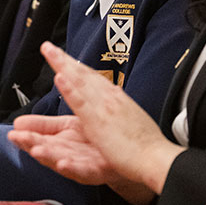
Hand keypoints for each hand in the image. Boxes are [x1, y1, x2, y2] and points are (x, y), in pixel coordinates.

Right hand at [9, 114, 120, 186]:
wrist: (125, 153)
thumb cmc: (94, 140)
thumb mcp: (66, 128)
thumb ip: (43, 125)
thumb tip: (17, 122)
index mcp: (61, 142)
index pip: (39, 139)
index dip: (26, 137)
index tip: (13, 133)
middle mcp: (69, 155)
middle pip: (47, 151)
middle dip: (33, 146)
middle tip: (20, 140)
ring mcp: (82, 164)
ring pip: (62, 161)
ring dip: (49, 157)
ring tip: (37, 151)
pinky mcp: (97, 172)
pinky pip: (83, 171)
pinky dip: (72, 168)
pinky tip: (64, 163)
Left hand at [39, 42, 183, 192]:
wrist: (157, 158)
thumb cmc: (147, 145)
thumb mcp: (132, 121)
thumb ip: (121, 110)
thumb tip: (117, 100)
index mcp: (117, 99)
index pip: (93, 78)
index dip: (78, 66)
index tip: (64, 57)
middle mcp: (110, 98)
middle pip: (84, 74)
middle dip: (65, 59)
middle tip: (48, 47)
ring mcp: (105, 107)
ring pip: (80, 82)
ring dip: (63, 65)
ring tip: (49, 52)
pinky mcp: (100, 121)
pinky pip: (81, 102)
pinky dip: (70, 88)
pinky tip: (59, 77)